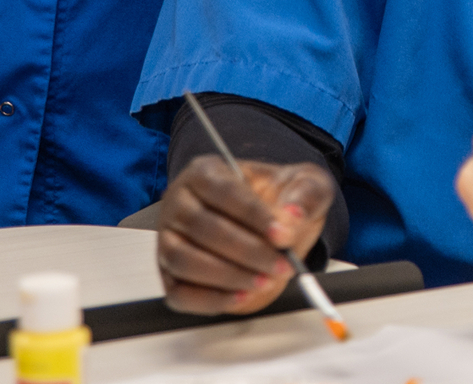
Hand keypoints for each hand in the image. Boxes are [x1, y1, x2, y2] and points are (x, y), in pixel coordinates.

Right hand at [155, 156, 333, 314]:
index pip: (223, 191)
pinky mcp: (170, 275)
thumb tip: (292, 215)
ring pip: (183, 259)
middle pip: (202, 227)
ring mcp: (169, 240)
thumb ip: (304, 195)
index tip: (283, 235)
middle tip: (281, 265)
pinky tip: (242, 297)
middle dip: (247, 251)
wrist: (271, 228)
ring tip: (264, 281)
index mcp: (205, 172)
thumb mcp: (304, 185)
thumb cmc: (280, 200)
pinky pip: (179, 293)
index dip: (254, 215)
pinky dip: (209, 299)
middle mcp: (179, 203)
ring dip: (227, 276)